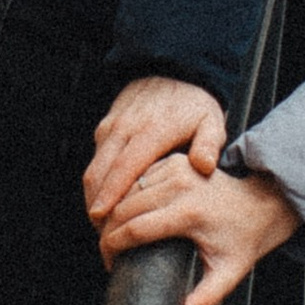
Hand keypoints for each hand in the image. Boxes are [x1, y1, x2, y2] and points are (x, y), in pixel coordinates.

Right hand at [83, 76, 224, 226]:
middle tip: (103, 233)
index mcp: (151, 131)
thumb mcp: (211, 122)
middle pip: (99, 173)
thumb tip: (204, 167)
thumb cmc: (194, 103)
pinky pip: (96, 159)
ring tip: (103, 224)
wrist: (172, 70)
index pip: (124, 168)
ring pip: (93, 168)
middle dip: (96, 204)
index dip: (110, 195)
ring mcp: (112, 127)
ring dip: (93, 196)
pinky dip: (97, 182)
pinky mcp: (106, 127)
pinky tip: (107, 201)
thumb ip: (209, 145)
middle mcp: (126, 128)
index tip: (102, 218)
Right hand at [101, 156, 301, 304]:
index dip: (113, 247)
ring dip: (112, 210)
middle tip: (106, 252)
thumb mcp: (227, 274)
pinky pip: (138, 177)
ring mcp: (177, 169)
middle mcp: (181, 186)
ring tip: (109, 234)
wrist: (261, 204)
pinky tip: (121, 212)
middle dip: (106, 231)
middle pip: (124, 207)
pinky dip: (125, 194)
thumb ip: (205, 299)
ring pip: (127, 189)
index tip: (109, 263)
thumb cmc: (243, 240)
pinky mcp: (175, 161)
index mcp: (189, 213)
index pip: (134, 229)